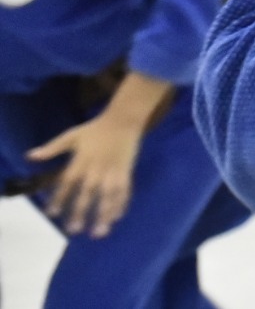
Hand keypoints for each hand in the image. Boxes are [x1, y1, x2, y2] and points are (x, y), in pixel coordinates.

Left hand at [26, 113, 142, 237]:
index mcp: (81, 161)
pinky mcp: (126, 172)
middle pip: (87, 194)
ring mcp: (113, 172)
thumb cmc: (95, 129)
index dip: (59, 198)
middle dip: (81, 212)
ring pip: (108, 197)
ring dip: (104, 214)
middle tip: (74, 230)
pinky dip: (121, 204)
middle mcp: (96, 170)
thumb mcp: (71, 135)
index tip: (52, 214)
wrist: (123, 120)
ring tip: (99, 232)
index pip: (67, 183)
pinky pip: (124, 191)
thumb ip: (52, 148)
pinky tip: (117, 217)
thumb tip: (30, 156)